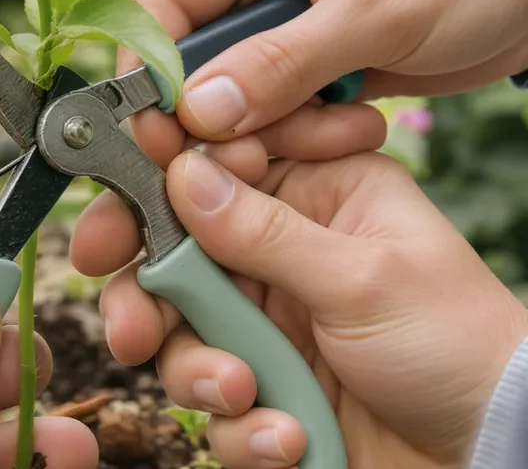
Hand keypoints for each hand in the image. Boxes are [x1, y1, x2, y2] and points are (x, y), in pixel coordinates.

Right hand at [72, 146, 527, 467]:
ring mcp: (266, 318)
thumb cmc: (457, 345)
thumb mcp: (362, 277)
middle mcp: (278, 249)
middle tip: (133, 328)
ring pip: (178, 330)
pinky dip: (240, 427)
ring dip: (198, 371)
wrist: (490, 456)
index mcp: (313, 193)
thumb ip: (262, 230)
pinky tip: (287, 437)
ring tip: (244, 395)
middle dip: (148, 295)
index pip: (215, 164)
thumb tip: (180, 174)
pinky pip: (212, 399)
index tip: (112, 212)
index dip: (154, 184)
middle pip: (173, 251)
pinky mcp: (261, 381)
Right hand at [122, 0, 527, 152]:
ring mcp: (283, 19)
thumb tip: (194, 112)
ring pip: (232, 93)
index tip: (159, 134)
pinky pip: (274, 109)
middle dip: (216, 112)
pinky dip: (303, 131)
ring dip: (273, 128)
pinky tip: (358, 123)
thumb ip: (280, 63)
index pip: (166, 1)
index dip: (152, 69)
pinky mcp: (308, 58)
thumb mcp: (376, 12)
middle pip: (192, 56)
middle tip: (240, 158)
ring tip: (341, 127)